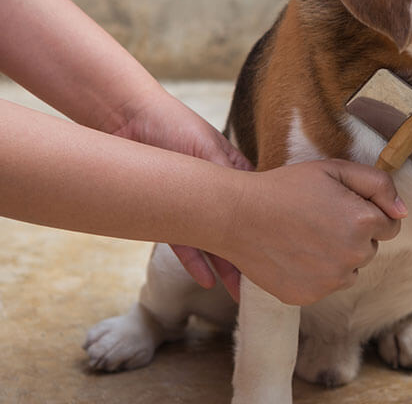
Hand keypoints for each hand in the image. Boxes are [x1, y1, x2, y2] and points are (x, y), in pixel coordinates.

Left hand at [108, 86, 252, 299]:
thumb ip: (228, 178)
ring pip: (213, 241)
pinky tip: (207, 278)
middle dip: (250, 254)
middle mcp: (217, 192)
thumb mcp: (208, 149)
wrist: (129, 119)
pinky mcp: (167, 213)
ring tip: (237, 291)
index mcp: (235, 172)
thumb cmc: (175, 125)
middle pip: (238, 230)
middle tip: (264, 282)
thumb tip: (251, 205)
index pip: (261, 205)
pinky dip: (195, 261)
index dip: (270, 227)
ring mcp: (193, 204)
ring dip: (225, 266)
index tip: (283, 249)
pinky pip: (183, 243)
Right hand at [226, 159, 405, 305]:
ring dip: (338, 256)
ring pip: (350, 270)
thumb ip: (378, 184)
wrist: (237, 216)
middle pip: (370, 249)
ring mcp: (330, 282)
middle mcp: (353, 257)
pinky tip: (295, 253)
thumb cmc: (286, 187)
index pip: (390, 225)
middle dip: (354, 234)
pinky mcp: (309, 297)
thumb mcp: (334, 170)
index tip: (342, 205)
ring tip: (306, 235)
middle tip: (319, 217)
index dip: (368, 212)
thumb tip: (401, 212)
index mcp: (363, 223)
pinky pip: (327, 285)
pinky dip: (316, 273)